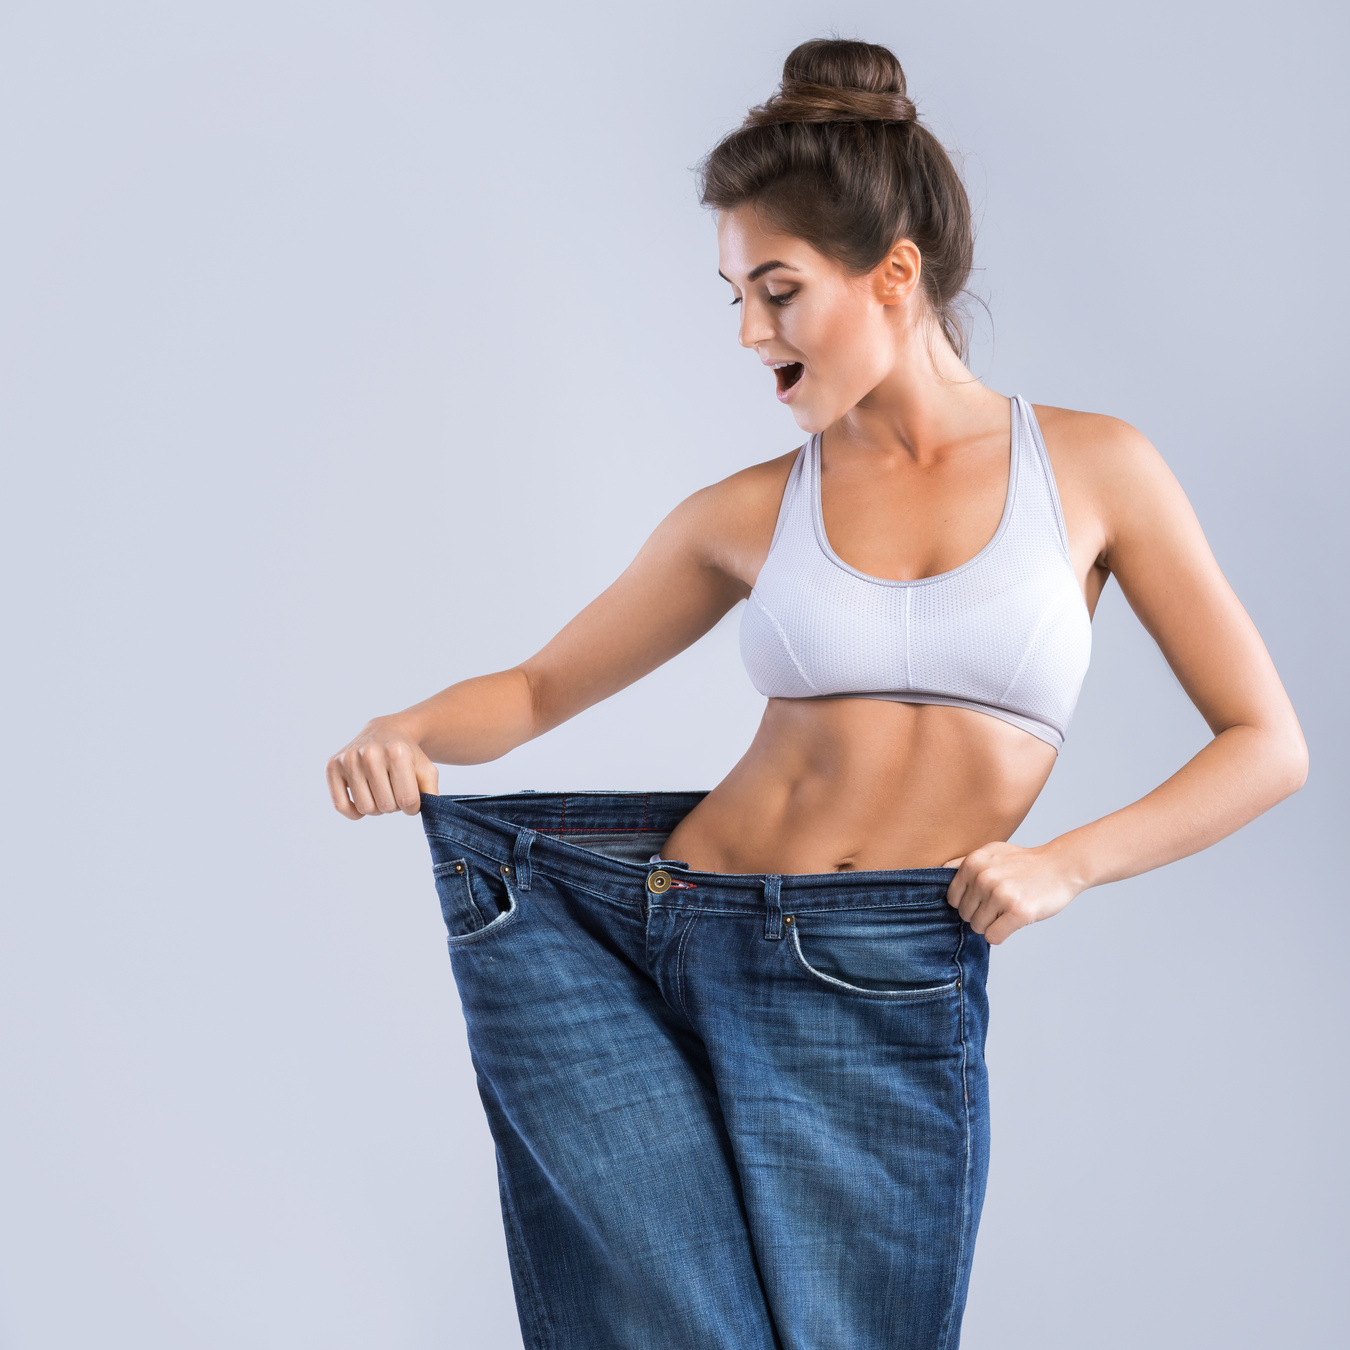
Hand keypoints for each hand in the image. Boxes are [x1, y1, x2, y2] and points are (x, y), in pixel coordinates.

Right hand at [326, 717, 438, 819]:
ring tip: (381, 791)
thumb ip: (431, 793)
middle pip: (386, 806)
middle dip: (394, 805)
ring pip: (365, 808)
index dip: (412, 806)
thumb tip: (427, 812)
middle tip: (394, 791)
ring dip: (376, 807)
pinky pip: (341, 806)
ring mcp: (348, 759)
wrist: (385, 731)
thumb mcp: (426, 770)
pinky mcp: (332, 766)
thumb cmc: (407, 755)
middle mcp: (369, 753)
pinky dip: (354, 812)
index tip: (412, 798)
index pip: (407, 801)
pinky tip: (364, 798)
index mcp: (396, 752)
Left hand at [942, 841, 1081, 944]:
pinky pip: (993, 937)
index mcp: (973, 862)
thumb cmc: (1023, 863)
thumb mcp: (990, 852)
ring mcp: (1001, 894)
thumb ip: (963, 863)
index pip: (953, 900)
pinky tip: (1014, 919)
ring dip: (993, 924)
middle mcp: (984, 877)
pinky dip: (1002, 933)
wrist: (1061, 866)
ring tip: (1009, 908)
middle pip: (965, 916)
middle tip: (1002, 902)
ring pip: (978, 928)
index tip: (985, 898)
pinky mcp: (1018, 911)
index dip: (968, 903)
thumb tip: (936, 874)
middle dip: (981, 914)